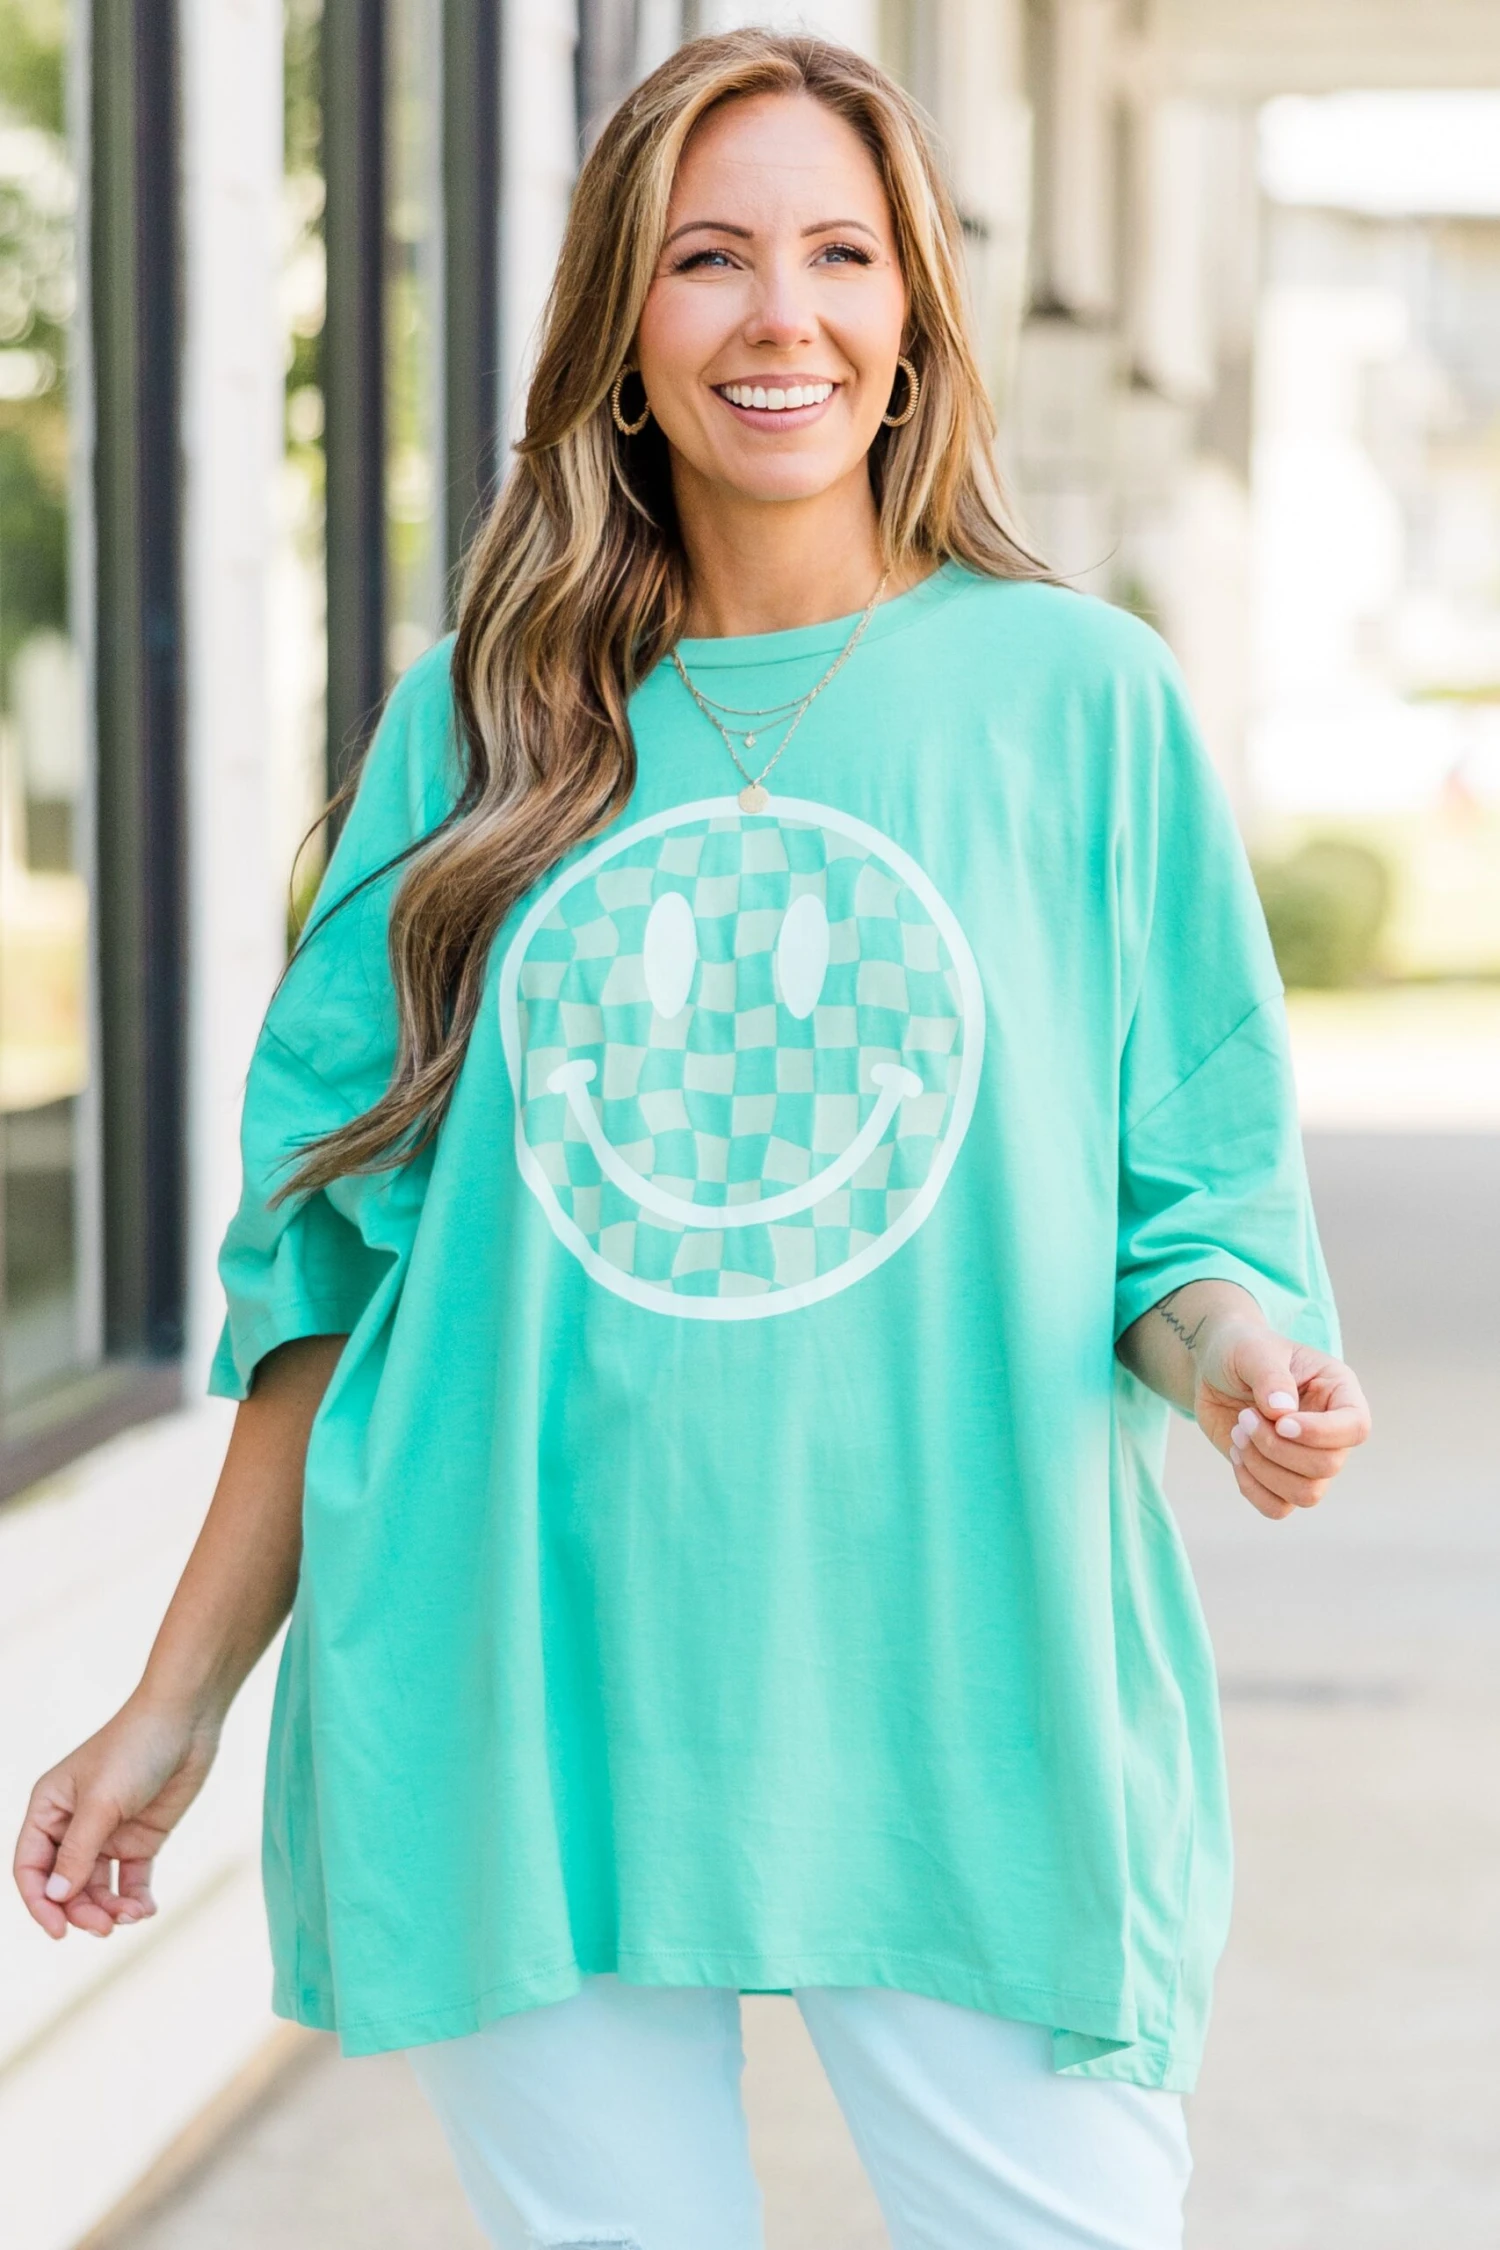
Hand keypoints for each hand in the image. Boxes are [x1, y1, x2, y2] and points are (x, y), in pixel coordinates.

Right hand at [13, 1700, 220, 1939]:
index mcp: (48, 1809)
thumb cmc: (135, 1748)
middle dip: (81, 1910)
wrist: (187, 1719)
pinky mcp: (140, 1838)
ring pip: (96, 1888)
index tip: (59, 1931)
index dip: (40, 1903)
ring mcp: (108, 1833)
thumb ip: (78, 1852)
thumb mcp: (102, 1802)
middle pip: (64, 1885)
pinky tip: (146, 1909)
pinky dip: (135, 1899)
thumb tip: (55, 1898)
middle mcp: (73, 1825)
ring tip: (132, 1916)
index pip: (30, 1867)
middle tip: (107, 1927)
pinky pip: (130, 1880)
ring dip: (110, 1909)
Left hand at [1192, 1317, 1371, 1521]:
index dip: (1320, 1433)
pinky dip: (1252, 1487)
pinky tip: (1236, 1452)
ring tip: (1238, 1432)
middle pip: (1327, 1467)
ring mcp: (1307, 1458)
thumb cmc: (1241, 1349)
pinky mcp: (1280, 1478)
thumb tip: (1283, 1413)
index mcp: (1338, 1392)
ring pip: (1306, 1494)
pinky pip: (1278, 1508)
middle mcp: (1331, 1431)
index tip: (1279, 1421)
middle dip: (1276, 1448)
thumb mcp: (1253, 1349)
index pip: (1356, 1427)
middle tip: (1244, 1417)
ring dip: (1263, 1468)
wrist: (1213, 1367)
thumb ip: (1271, 1376)